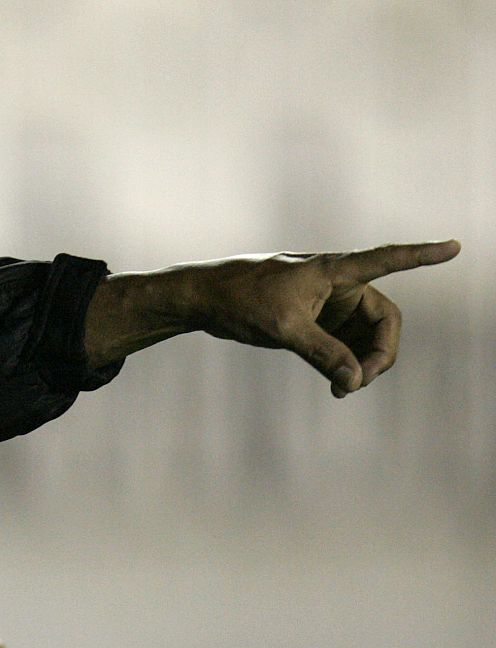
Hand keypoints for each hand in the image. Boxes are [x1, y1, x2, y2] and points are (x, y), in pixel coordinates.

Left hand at [85, 240, 459, 395]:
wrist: (203, 299)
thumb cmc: (240, 300)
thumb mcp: (284, 328)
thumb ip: (323, 354)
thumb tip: (354, 381)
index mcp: (333, 271)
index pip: (387, 260)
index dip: (422, 256)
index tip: (455, 247)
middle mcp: (337, 283)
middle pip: (384, 320)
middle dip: (380, 352)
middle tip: (358, 383)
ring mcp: (328, 303)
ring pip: (366, 336)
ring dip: (363, 363)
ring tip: (343, 388)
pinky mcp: (315, 319)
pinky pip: (346, 343)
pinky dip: (346, 363)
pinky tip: (337, 384)